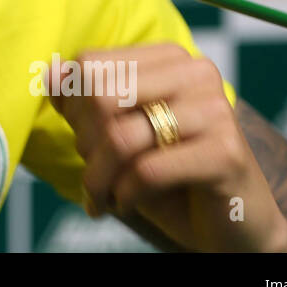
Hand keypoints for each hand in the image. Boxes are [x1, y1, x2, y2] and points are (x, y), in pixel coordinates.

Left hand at [46, 43, 286, 252]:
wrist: (237, 227)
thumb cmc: (172, 176)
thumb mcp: (119, 135)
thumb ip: (84, 102)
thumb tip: (50, 72)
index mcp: (169, 58)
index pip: (90, 64)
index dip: (71, 106)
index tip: (79, 138)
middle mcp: (196, 73)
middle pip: (101, 94)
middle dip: (84, 142)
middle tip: (92, 174)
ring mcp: (215, 110)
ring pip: (120, 136)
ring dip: (98, 177)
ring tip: (100, 197)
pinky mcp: (226, 152)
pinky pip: (147, 170)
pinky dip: (124, 195)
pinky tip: (124, 204)